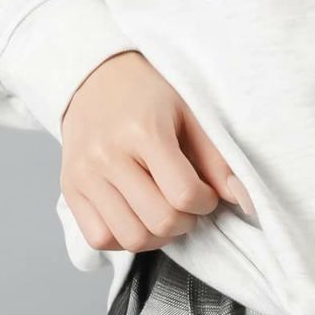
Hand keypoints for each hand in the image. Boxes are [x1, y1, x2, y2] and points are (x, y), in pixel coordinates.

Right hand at [59, 50, 256, 252]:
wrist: (95, 76)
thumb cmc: (149, 92)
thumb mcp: (190, 111)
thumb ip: (217, 157)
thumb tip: (244, 199)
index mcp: (143, 131)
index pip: (183, 193)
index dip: (206, 202)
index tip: (208, 193)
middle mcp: (108, 156)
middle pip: (159, 221)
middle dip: (186, 221)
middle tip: (190, 204)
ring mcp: (84, 175)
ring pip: (130, 238)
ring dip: (158, 236)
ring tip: (166, 211)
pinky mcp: (70, 189)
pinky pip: (99, 238)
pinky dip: (124, 238)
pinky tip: (138, 216)